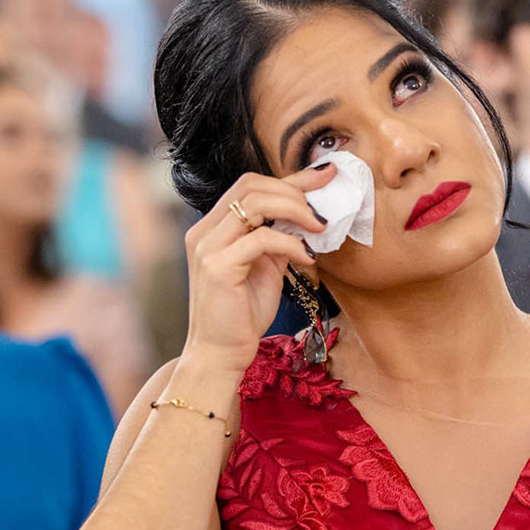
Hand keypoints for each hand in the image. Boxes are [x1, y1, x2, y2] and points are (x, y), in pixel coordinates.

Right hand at [180, 164, 335, 373]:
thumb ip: (277, 238)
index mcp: (213, 227)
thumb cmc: (243, 314)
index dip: (292, 178)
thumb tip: (308, 213)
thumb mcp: (265, 266)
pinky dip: (290, 243)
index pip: (251, 186)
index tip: (326, 175)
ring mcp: (207, 246)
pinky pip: (262, 238)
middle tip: (323, 210)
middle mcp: (204, 230)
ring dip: (296, 210)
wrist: (221, 355)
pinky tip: (305, 258)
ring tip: (319, 227)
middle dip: (295, 190)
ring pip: (255, 203)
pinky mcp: (218, 266)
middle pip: (251, 185)